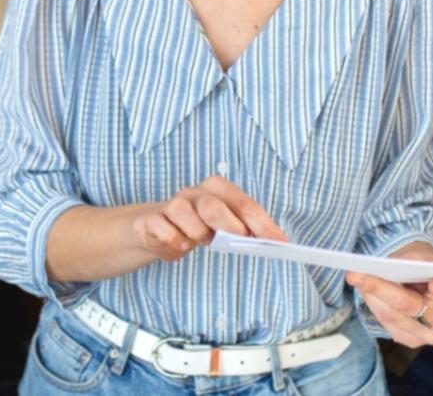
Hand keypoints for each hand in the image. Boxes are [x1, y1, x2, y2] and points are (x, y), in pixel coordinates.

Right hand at [131, 176, 286, 263]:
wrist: (155, 229)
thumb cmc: (197, 226)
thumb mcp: (220, 226)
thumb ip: (240, 229)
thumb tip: (267, 242)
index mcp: (216, 188)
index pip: (244, 204)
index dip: (263, 224)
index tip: (280, 242)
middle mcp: (194, 192)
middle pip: (213, 206)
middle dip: (229, 226)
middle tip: (240, 242)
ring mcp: (171, 204)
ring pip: (185, 216)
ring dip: (197, 234)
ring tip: (200, 242)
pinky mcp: (152, 220)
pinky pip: (165, 231)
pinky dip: (175, 241)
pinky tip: (180, 244)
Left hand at [347, 242, 432, 348]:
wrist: (416, 281)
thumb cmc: (420, 266)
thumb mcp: (420, 257)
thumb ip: (411, 263)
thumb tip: (387, 269)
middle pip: (410, 305)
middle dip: (379, 288)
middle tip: (355, 274)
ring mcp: (428, 335)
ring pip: (392, 315)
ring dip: (370, 295)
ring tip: (354, 277)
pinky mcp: (410, 340)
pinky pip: (387, 324)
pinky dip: (373, 305)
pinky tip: (364, 291)